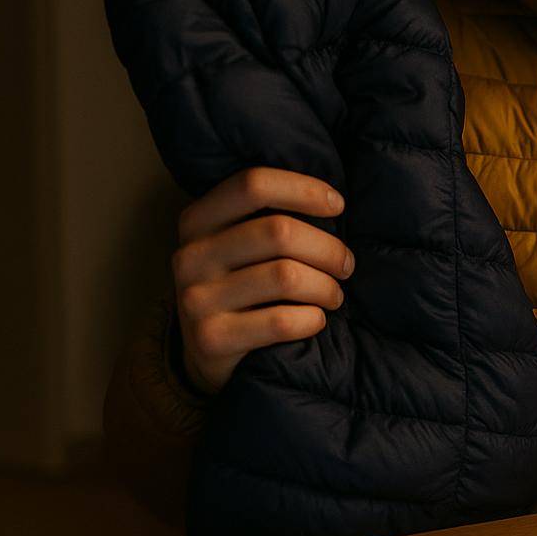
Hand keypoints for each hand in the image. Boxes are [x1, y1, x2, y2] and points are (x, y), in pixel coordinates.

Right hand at [171, 166, 352, 394]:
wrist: (207, 351)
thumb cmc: (244, 282)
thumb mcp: (241, 241)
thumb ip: (270, 214)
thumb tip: (334, 199)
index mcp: (198, 220)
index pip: (253, 184)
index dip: (304, 189)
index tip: (338, 205)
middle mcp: (191, 256)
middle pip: (279, 231)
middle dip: (329, 248)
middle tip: (346, 265)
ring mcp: (195, 299)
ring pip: (286, 276)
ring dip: (326, 287)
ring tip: (334, 295)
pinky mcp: (210, 339)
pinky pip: (282, 321)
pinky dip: (312, 319)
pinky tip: (315, 319)